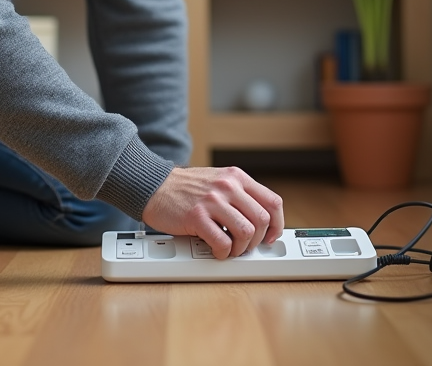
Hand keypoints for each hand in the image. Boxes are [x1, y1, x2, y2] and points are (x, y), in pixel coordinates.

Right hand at [141, 166, 283, 258]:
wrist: (155, 185)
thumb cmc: (186, 188)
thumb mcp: (219, 180)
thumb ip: (239, 195)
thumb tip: (259, 219)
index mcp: (237, 178)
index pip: (272, 202)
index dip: (277, 224)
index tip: (270, 236)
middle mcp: (228, 186)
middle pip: (262, 220)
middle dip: (257, 240)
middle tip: (245, 245)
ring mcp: (213, 201)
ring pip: (246, 232)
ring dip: (241, 248)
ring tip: (230, 249)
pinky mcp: (197, 217)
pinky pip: (222, 242)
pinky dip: (223, 253)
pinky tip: (217, 250)